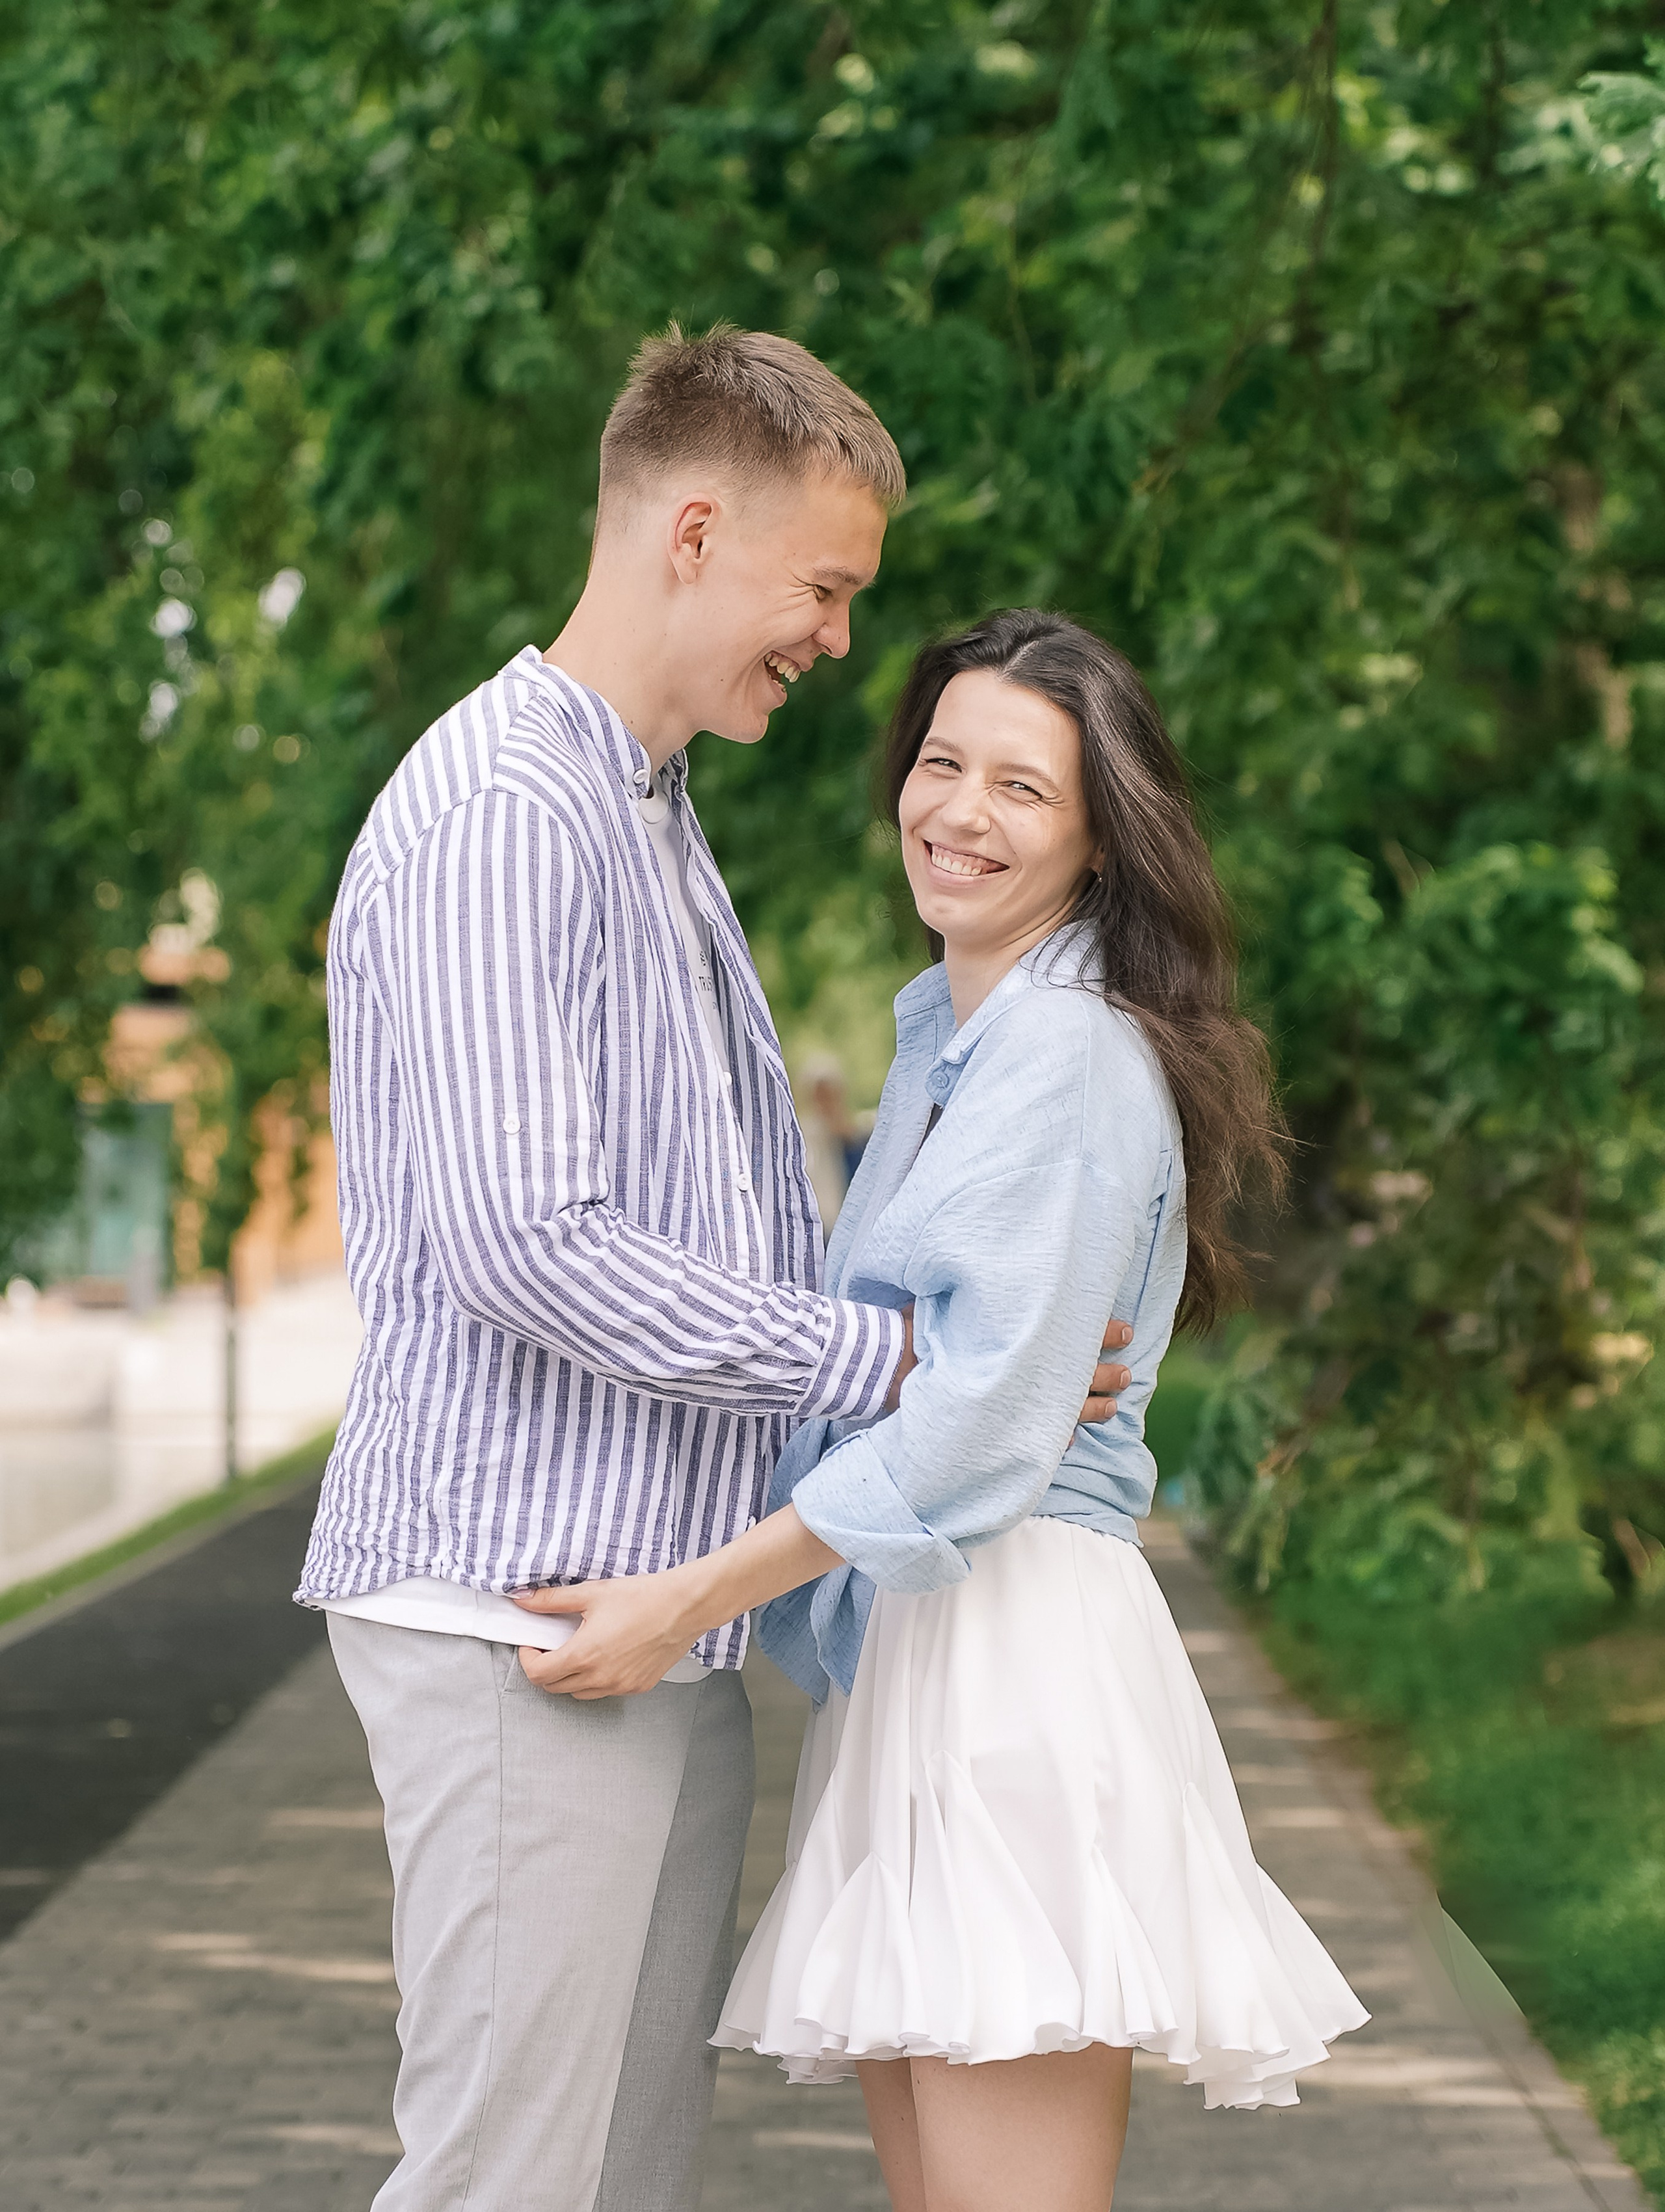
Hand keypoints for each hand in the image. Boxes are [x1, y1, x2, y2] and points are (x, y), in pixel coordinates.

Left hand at [512, 1573, 701, 1699]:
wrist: (684, 1606)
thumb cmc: (644, 1598)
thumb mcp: (592, 1593)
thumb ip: (552, 1600)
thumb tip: (524, 1600)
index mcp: (584, 1654)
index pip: (538, 1674)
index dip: (527, 1658)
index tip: (532, 1644)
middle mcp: (600, 1678)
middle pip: (554, 1687)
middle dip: (545, 1668)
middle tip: (551, 1646)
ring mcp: (619, 1686)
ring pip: (578, 1693)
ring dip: (569, 1677)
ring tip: (578, 1650)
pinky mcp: (637, 1687)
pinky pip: (604, 1692)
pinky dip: (596, 1680)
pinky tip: (604, 1656)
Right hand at [887, 1309, 1130, 1420]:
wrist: (885, 1364)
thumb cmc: (919, 1327)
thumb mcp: (956, 1300)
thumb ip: (987, 1296)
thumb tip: (1014, 1265)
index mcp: (1018, 1336)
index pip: (1072, 1334)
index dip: (1100, 1332)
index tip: (1124, 1330)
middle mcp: (1018, 1371)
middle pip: (1075, 1375)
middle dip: (1105, 1374)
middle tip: (1128, 1374)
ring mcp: (1008, 1403)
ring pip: (1063, 1410)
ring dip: (1091, 1409)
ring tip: (1113, 1409)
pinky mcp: (993, 1425)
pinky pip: (1033, 1437)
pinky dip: (1053, 1438)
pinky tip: (1069, 1442)